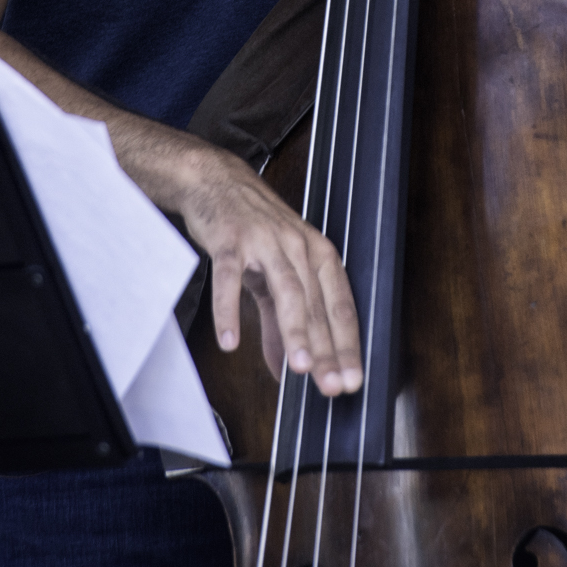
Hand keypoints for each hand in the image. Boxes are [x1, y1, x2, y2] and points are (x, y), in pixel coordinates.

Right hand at [171, 140, 362, 397]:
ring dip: (294, 330)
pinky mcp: (230, 239)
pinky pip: (231, 278)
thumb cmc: (251, 228)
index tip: (352, 382)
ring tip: (299, 368)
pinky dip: (230, 310)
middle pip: (317, 303)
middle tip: (331, 386)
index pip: (340, 305)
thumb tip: (284, 370)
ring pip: (286, 289)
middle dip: (326, 348)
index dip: (348, 345)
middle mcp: (297, 245)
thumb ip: (279, 323)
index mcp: (317, 253)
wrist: (215, 180)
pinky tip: (230, 341)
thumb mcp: (272, 273)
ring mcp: (264, 241)